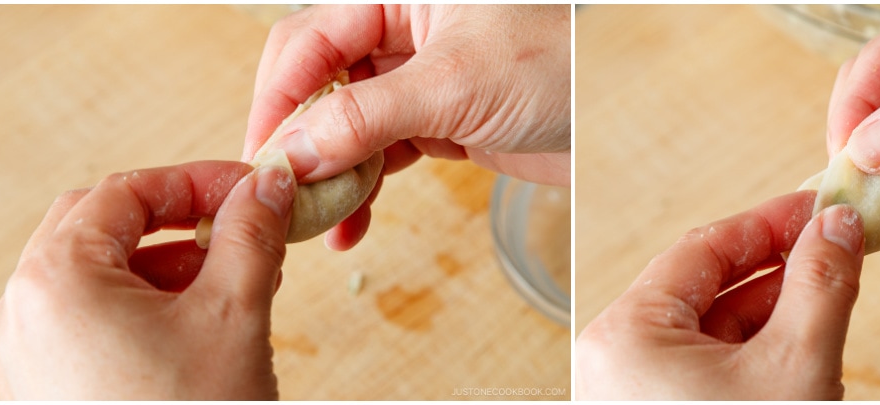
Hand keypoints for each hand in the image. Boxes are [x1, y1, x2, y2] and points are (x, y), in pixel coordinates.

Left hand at [0, 161, 295, 399]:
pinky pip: (84, 319)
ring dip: (162, 263)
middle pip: (97, 226)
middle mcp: (19, 315)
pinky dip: (138, 304)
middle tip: (238, 225)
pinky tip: (195, 319)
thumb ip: (251, 232)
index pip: (123, 193)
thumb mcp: (235, 312)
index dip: (195, 181)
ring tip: (230, 277)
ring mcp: (23, 356)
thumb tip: (267, 184)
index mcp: (54, 283)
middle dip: (175, 220)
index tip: (249, 189)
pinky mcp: (41, 387)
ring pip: (91, 274)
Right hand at [244, 5, 569, 249]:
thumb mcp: (453, 85)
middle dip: (298, 140)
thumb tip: (293, 150)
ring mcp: (418, 83)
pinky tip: (349, 226)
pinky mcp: (438, 125)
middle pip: (320, 84)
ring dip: (328, 175)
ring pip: (347, 126)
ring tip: (312, 223)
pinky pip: (380, 155)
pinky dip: (362, 190)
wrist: (619, 118)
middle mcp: (403, 33)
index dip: (278, 97)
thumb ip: (366, 116)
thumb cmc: (558, 69)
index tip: (261, 155)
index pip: (309, 39)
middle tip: (280, 195)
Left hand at [576, 191, 864, 399]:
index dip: (771, 224)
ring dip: (773, 315)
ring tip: (830, 300)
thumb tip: (838, 226)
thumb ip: (820, 286)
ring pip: (710, 330)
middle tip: (835, 249)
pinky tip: (802, 351)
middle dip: (778, 270)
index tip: (820, 208)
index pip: (704, 248)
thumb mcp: (795, 365)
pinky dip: (754, 356)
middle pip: (707, 287)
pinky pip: (705, 368)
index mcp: (626, 334)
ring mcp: (633, 390)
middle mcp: (616, 359)